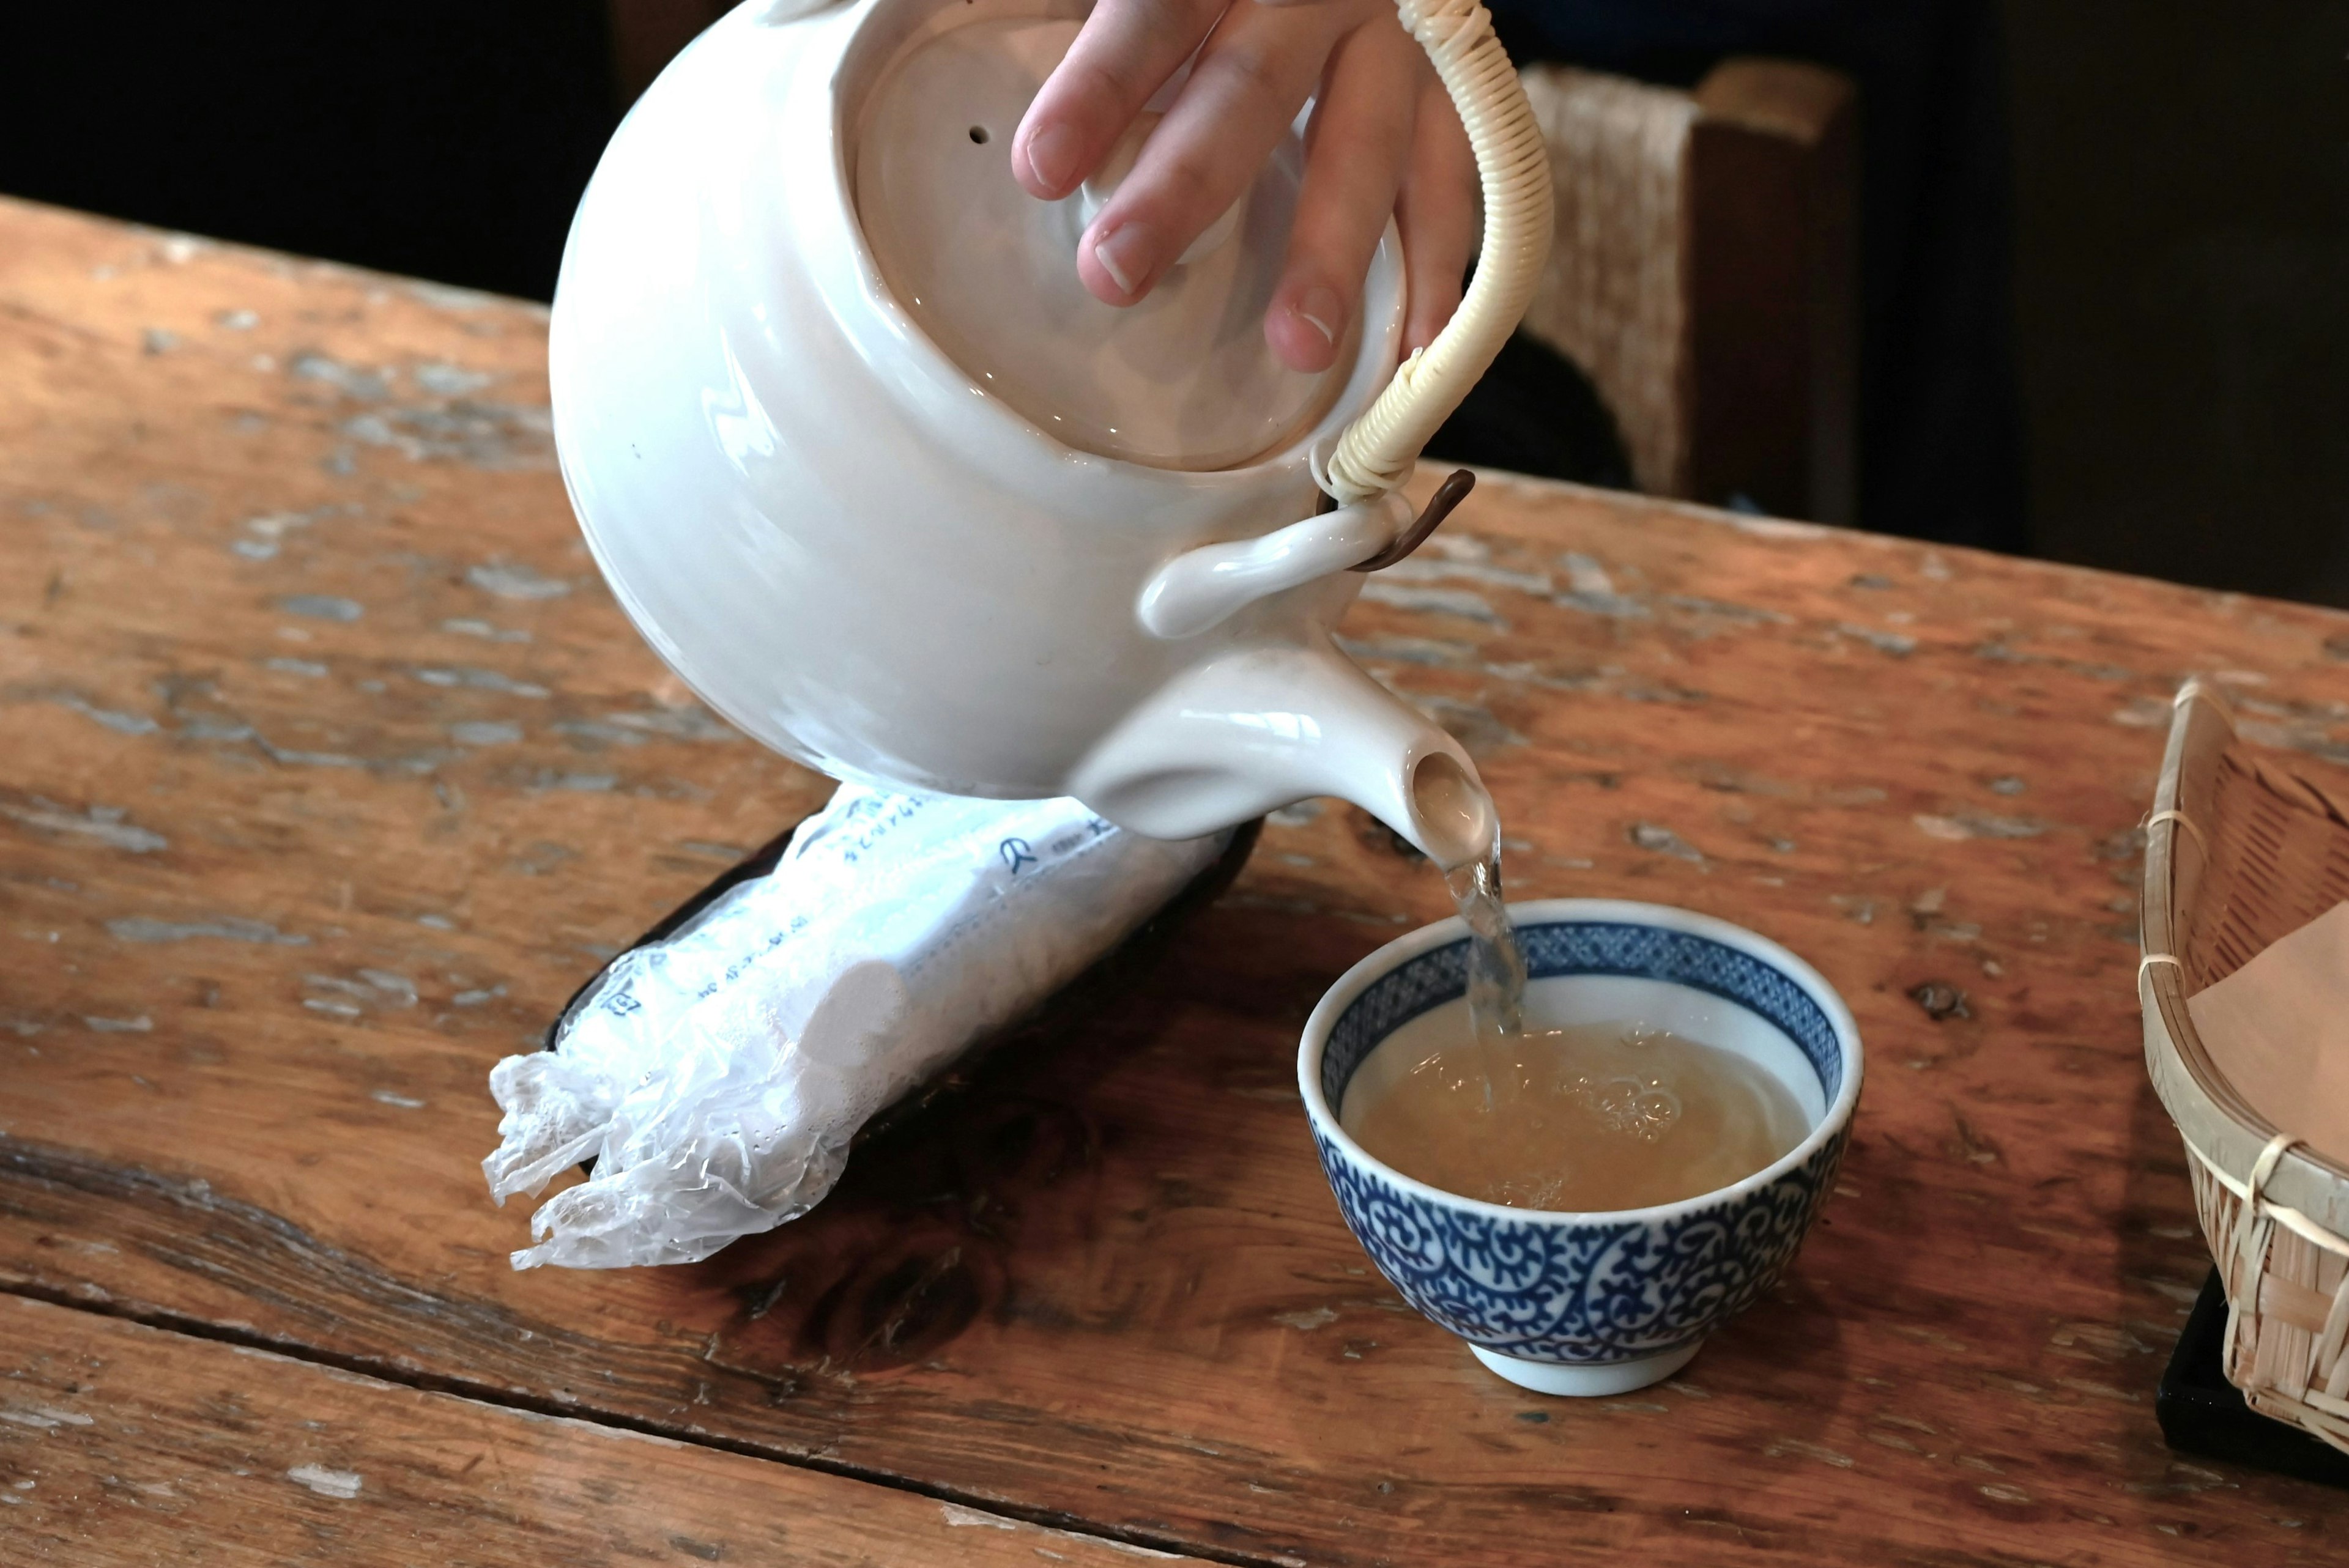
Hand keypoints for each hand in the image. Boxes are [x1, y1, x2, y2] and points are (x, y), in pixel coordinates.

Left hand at [1011, 0, 1476, 374]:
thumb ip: (1063, 10)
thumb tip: (939, 51)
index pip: (1155, 13)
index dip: (1099, 90)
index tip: (1038, 170)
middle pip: (1249, 87)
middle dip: (1185, 188)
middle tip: (1115, 275)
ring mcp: (1393, 44)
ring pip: (1367, 144)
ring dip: (1334, 251)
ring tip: (1295, 348)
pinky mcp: (1444, 96)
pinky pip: (1450, 181)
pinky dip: (1442, 268)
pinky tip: (1415, 350)